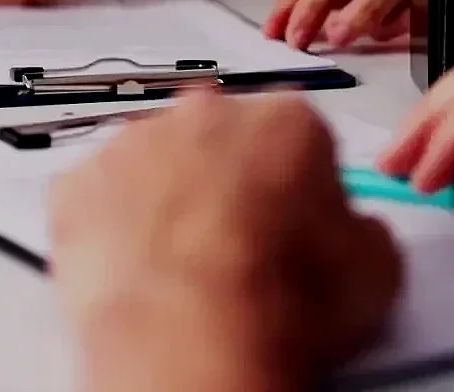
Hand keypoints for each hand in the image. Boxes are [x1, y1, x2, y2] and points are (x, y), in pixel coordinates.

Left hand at [49, 93, 400, 391]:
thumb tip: (358, 237)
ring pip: (153, 162)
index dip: (300, 188)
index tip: (295, 223)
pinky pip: (95, 196)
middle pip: (220, 138)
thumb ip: (364, 229)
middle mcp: (205, 115)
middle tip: (238, 248)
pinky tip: (136, 267)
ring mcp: (135, 145)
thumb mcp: (373, 271)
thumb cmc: (271, 304)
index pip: (299, 137)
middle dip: (229, 181)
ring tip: (184, 268)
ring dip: (166, 199)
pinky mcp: (80, 185)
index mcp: (285, 120)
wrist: (189, 339)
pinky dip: (110, 225)